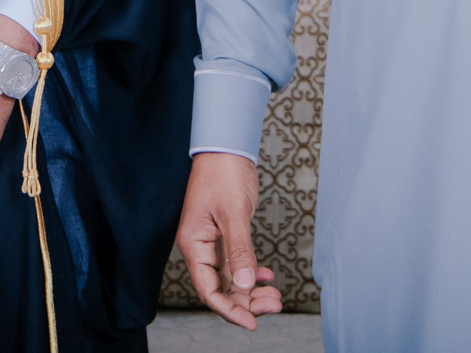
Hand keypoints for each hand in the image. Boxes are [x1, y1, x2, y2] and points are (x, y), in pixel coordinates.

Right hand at [176, 151, 280, 329]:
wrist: (226, 147)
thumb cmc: (222, 174)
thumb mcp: (233, 213)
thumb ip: (239, 250)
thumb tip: (245, 284)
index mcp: (194, 244)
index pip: (208, 290)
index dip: (229, 310)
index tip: (252, 322)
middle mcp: (201, 247)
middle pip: (221, 288)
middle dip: (246, 302)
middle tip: (274, 305)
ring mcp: (213, 242)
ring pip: (232, 278)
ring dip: (252, 290)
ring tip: (276, 296)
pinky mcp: (225, 235)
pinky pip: (237, 263)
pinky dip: (252, 272)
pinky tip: (268, 276)